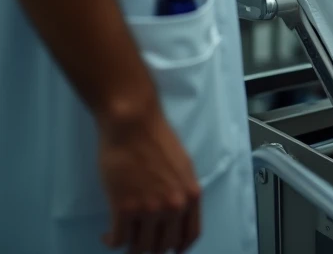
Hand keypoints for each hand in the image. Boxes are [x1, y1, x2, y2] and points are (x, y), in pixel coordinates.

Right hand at [98, 106, 201, 253]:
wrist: (133, 126)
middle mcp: (174, 207)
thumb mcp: (182, 166)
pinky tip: (107, 235)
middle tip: (139, 242)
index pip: (190, 235)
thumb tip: (177, 211)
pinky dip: (111, 241)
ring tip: (123, 238)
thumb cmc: (157, 139)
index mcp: (191, 196)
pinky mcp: (124, 209)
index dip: (179, 247)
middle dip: (151, 248)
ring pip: (141, 248)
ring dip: (131, 247)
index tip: (170, 251)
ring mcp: (150, 210)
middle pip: (164, 246)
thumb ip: (181, 190)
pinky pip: (118, 240)